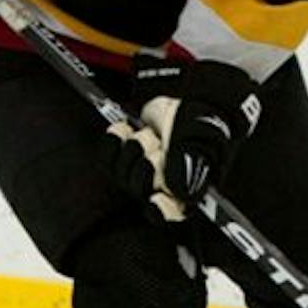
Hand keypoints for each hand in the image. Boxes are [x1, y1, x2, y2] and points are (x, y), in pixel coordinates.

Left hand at [127, 54, 260, 207]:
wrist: (186, 95)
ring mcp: (140, 170)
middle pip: (140, 187)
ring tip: (152, 134)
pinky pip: (107, 156)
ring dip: (136, 146)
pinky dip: (114, 139)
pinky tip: (125, 129)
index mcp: (186, 188)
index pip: (169, 212)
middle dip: (149, 161)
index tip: (158, 199)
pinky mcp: (123, 154)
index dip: (161, 208)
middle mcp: (161, 184)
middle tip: (162, 145)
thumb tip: (174, 189)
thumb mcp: (200, 140)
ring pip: (122, 173)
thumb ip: (190, 164)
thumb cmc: (199, 120)